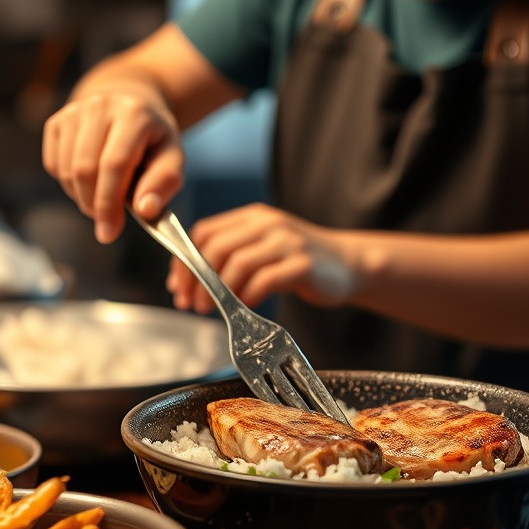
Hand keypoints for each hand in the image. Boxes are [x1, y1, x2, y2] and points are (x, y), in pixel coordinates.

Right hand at [42, 86, 183, 243]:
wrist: (131, 105)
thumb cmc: (153, 140)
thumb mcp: (172, 158)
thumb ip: (164, 184)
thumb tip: (145, 210)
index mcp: (135, 114)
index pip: (114, 164)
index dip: (109, 203)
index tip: (109, 233)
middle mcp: (101, 106)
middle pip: (85, 169)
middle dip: (94, 205)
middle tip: (107, 222)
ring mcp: (74, 111)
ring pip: (66, 170)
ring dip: (82, 197)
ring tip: (103, 199)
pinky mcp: (57, 121)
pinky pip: (54, 165)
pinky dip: (69, 184)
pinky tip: (89, 181)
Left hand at [168, 203, 356, 312]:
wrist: (349, 264)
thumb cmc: (300, 262)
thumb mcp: (264, 249)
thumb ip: (231, 258)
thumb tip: (187, 282)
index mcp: (252, 218)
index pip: (204, 233)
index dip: (184, 262)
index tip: (178, 288)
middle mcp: (268, 224)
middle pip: (216, 248)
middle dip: (197, 280)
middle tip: (192, 304)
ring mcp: (287, 242)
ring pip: (238, 264)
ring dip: (219, 292)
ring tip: (213, 310)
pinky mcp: (303, 264)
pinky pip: (264, 281)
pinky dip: (248, 297)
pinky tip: (246, 307)